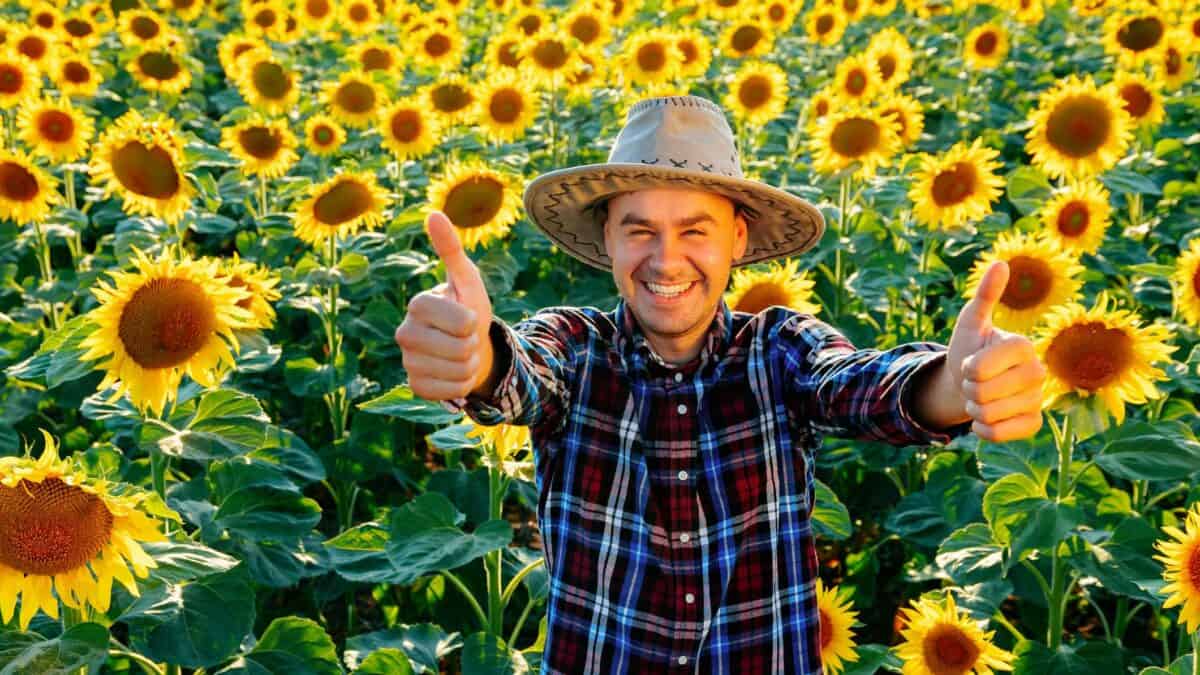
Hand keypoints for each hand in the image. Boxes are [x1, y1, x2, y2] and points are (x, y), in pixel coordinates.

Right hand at [394, 210, 494, 400]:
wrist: (468, 345)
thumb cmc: (467, 308)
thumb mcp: (467, 279)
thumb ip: (451, 249)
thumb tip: (434, 213)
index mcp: (417, 304)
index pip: (461, 321)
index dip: (473, 321)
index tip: (467, 316)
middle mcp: (405, 333)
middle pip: (459, 348)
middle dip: (473, 344)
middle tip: (465, 337)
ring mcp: (407, 362)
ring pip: (457, 371)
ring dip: (470, 364)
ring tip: (462, 353)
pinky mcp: (415, 386)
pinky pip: (451, 392)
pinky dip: (463, 384)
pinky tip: (455, 372)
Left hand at [947, 260, 1046, 441]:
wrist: (971, 382)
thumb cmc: (970, 347)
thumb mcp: (971, 320)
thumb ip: (985, 295)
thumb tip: (1001, 263)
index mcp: (1023, 346)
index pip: (977, 369)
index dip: (965, 368)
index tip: (971, 361)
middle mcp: (1039, 373)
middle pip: (981, 393)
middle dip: (968, 389)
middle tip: (975, 381)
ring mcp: (1038, 400)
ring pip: (987, 416)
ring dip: (973, 409)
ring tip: (981, 395)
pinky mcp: (1034, 424)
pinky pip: (996, 434)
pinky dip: (982, 429)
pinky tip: (988, 416)